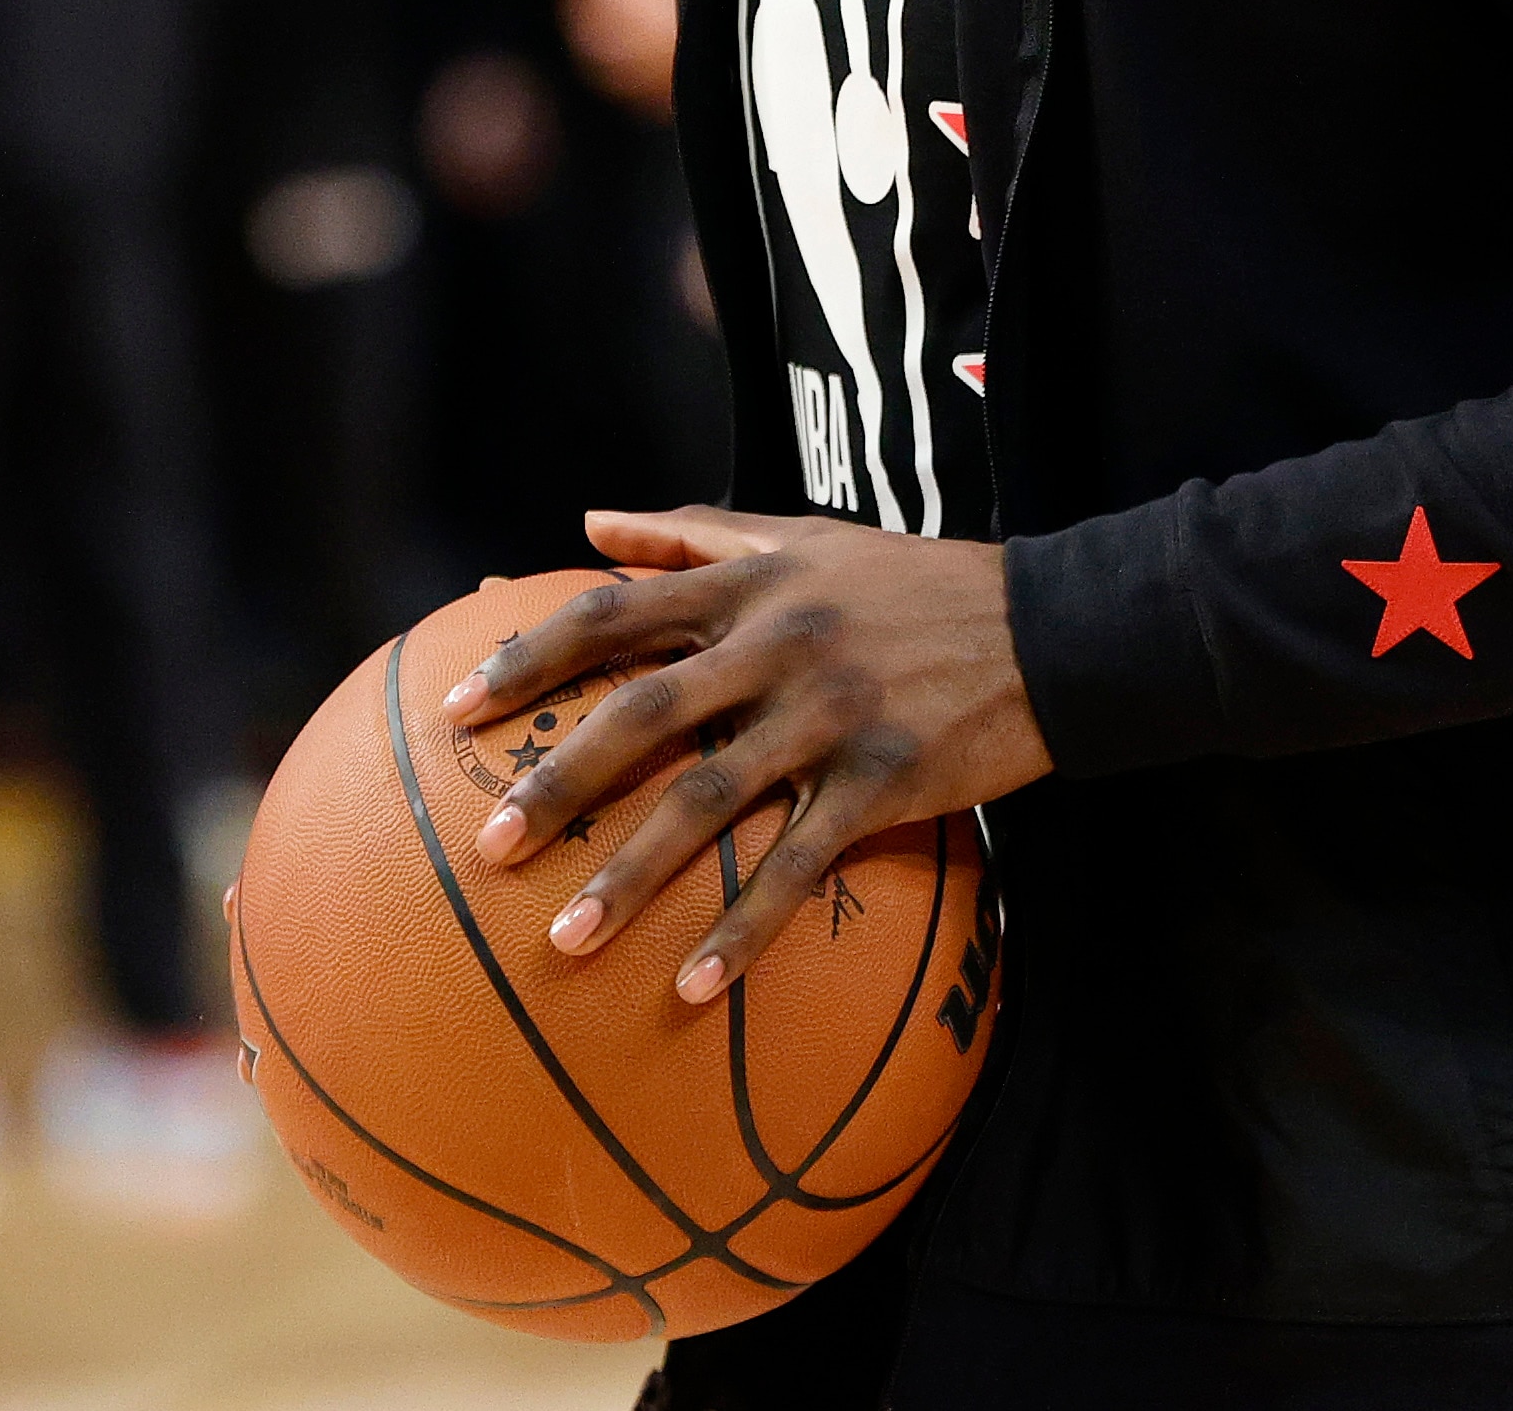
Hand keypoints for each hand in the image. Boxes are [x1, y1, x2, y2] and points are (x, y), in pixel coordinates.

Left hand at [439, 506, 1052, 1005]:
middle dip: (560, 781)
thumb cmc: (916, 583)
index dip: (531, 657)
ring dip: (633, 877)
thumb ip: (694, 533)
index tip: (459, 707)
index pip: (615, 613)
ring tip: (567, 942)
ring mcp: (831, 716)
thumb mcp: (807, 537)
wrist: (1053, 627)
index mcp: (750, 588)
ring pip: (712, 802)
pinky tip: (693, 990)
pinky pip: (800, 867)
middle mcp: (779, 646)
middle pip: (644, 714)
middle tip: (491, 845)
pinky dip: (745, 931)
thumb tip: (589, 521)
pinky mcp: (885, 781)